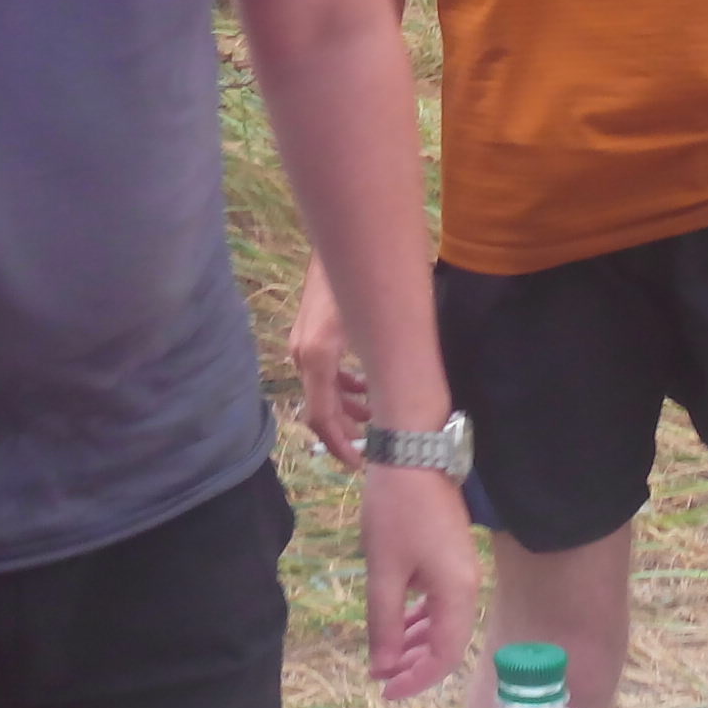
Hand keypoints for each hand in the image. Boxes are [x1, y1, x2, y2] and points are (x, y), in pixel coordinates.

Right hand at [289, 255, 369, 468]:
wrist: (345, 243)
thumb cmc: (367, 279)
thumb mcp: (380, 326)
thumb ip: (386, 367)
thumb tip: (404, 405)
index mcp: (317, 357)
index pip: (321, 418)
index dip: (341, 447)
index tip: (361, 464)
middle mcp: (304, 354)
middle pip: (320, 410)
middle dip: (345, 433)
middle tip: (372, 449)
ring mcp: (304, 344)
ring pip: (322, 393)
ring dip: (347, 409)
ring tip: (374, 416)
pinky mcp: (310, 335)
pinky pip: (322, 373)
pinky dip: (342, 387)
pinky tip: (364, 386)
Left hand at [362, 463, 477, 700]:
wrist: (414, 453)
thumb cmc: (396, 512)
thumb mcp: (384, 570)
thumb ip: (385, 622)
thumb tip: (383, 666)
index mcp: (456, 594)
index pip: (444, 656)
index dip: (416, 680)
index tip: (384, 690)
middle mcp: (467, 587)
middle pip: (448, 643)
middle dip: (414, 664)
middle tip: (380, 675)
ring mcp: (462, 571)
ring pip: (444, 623)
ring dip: (416, 642)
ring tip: (385, 654)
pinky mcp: (452, 558)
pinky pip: (440, 602)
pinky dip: (420, 618)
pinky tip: (399, 622)